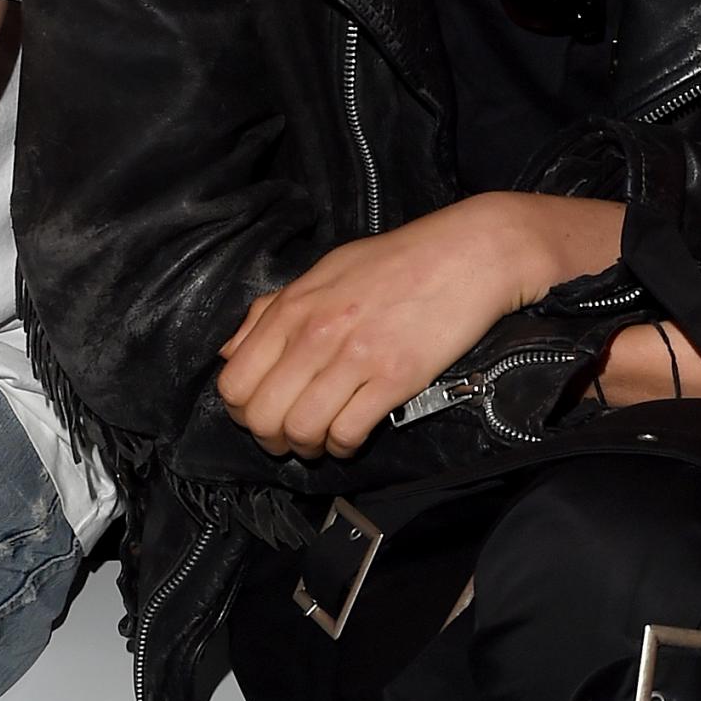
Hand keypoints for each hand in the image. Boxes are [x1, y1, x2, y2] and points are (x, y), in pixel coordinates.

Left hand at [215, 193, 621, 458]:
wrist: (470, 253)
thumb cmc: (399, 260)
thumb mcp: (326, 270)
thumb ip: (273, 310)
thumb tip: (231, 350)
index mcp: (294, 306)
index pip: (235, 382)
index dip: (242, 411)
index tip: (264, 413)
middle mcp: (315, 333)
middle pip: (262, 417)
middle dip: (271, 439)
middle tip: (291, 437)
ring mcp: (355, 356)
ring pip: (301, 431)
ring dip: (308, 447)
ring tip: (323, 438)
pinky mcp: (394, 377)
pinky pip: (348, 433)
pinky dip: (344, 446)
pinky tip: (353, 435)